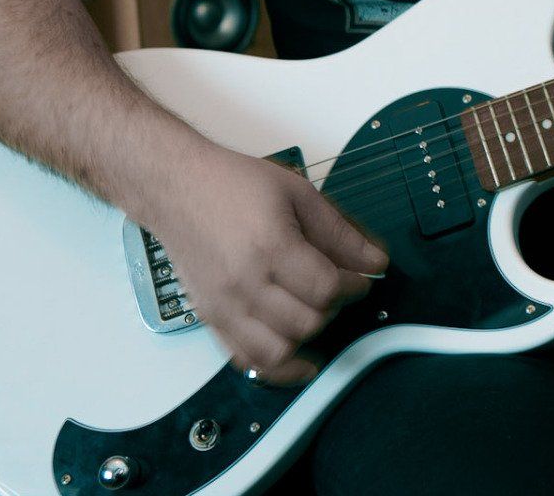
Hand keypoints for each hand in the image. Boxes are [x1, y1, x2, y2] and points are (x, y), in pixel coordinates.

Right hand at [141, 145, 389, 384]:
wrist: (176, 189)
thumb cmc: (235, 184)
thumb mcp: (299, 194)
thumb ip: (340, 232)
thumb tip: (377, 261)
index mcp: (270, 248)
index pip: (325, 289)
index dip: (354, 286)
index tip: (361, 276)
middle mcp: (244, 285)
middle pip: (307, 322)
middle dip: (334, 308)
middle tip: (338, 288)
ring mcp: (223, 307)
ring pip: (278, 351)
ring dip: (307, 336)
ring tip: (316, 312)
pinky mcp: (209, 319)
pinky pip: (245, 360)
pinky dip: (276, 368)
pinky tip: (300, 360)